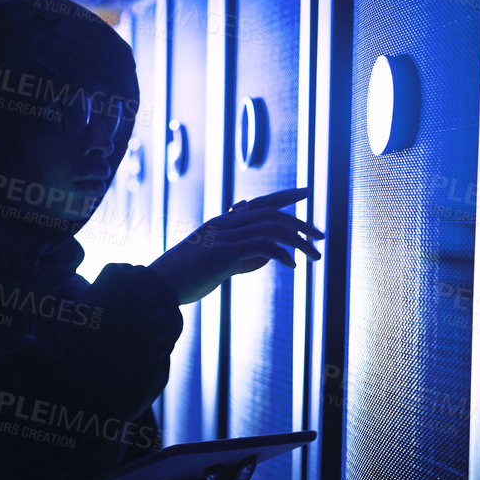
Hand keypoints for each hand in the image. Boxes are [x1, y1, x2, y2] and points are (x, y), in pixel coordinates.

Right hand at [146, 188, 322, 304]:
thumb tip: (269, 257)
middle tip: (321, 236)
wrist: (158, 287)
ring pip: (272, 227)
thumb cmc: (185, 278)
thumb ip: (243, 257)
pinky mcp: (224, 252)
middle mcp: (225, 222)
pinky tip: (292, 266)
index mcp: (222, 222)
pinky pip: (263, 246)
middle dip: (301, 222)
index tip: (306, 192)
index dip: (284, 196)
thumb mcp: (219, 264)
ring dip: (298, 241)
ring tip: (315, 256)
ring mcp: (224, 235)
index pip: (260, 203)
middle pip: (271, 211)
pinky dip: (282, 253)